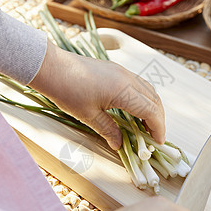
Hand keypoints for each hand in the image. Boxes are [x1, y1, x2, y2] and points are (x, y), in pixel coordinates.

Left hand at [29, 41, 164, 149]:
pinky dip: (143, 99)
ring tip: (146, 125)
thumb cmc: (67, 91)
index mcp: (124, 91)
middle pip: (154, 100)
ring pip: (148, 90)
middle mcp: (128, 79)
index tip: (158, 142)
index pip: (151, 111)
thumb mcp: (88, 115)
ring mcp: (122, 72)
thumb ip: (108, 130)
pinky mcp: (116, 70)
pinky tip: (135, 110)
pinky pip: (138, 85)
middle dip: (158, 120)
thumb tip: (119, 144)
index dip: (158, 128)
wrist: (53, 67)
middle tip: (153, 137)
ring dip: (152, 108)